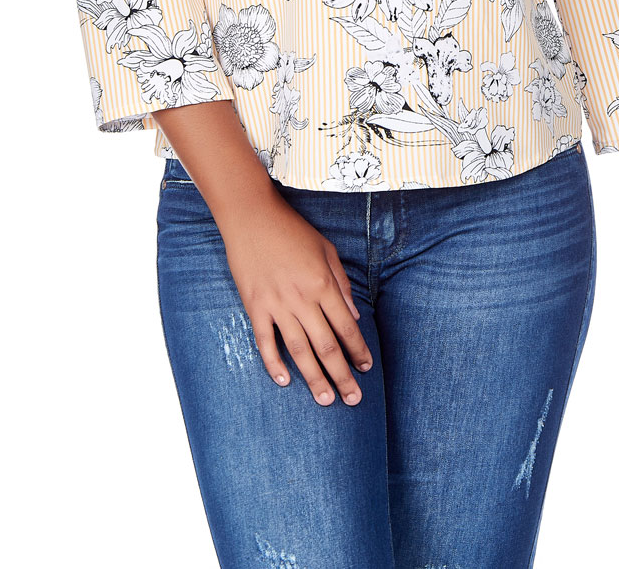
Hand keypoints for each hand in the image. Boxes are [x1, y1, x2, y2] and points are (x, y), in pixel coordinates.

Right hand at [219, 188, 374, 403]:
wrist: (252, 217)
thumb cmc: (292, 230)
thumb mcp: (326, 249)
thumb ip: (342, 283)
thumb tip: (353, 316)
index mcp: (323, 284)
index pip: (346, 327)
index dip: (358, 350)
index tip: (366, 368)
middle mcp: (302, 299)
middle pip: (327, 346)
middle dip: (342, 375)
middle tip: (354, 399)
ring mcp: (277, 305)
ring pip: (299, 351)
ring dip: (314, 378)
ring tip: (326, 400)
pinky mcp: (255, 306)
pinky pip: (265, 341)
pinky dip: (274, 363)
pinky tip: (284, 381)